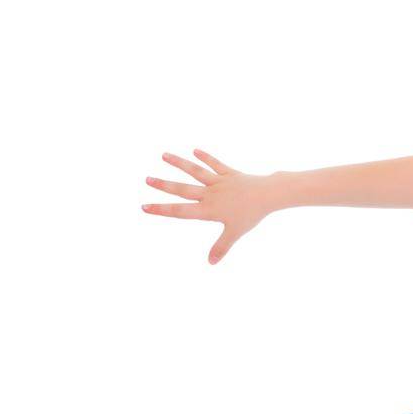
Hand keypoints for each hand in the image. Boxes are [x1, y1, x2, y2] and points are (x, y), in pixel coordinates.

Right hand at [142, 149, 276, 263]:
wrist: (267, 195)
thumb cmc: (251, 215)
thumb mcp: (235, 233)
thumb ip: (221, 247)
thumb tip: (210, 263)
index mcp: (209, 210)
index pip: (180, 211)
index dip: (162, 210)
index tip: (144, 206)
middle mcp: (210, 194)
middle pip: (183, 189)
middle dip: (164, 185)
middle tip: (147, 179)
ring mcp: (219, 182)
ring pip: (195, 171)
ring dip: (179, 163)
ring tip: (164, 155)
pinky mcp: (229, 173)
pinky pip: (215, 164)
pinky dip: (206, 157)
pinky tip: (195, 150)